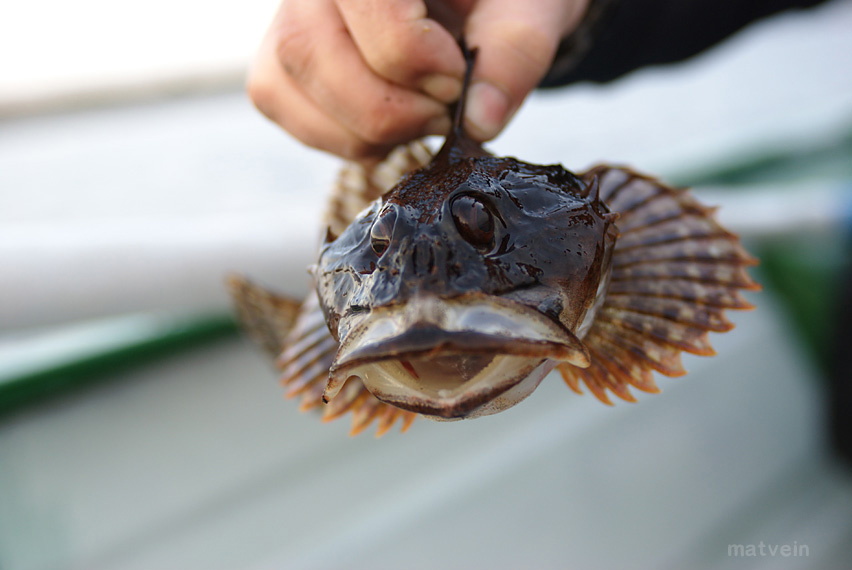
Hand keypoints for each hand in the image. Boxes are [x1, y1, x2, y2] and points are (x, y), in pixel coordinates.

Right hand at [248, 0, 588, 159]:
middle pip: (313, 51)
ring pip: (290, 86)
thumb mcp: (529, 8)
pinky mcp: (276, 61)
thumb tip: (480, 119)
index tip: (459, 78)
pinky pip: (284, 109)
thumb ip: (516, 52)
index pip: (368, 5)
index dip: (417, 59)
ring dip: (367, 130)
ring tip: (420, 115)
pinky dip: (342, 138)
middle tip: (442, 110)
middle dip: (391, 108)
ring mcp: (283, 15)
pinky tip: (388, 124)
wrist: (469, 3)